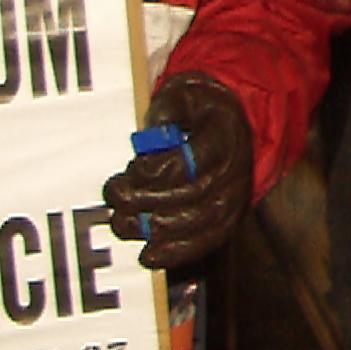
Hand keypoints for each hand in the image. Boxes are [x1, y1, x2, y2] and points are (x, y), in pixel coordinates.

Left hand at [101, 72, 254, 270]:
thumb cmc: (202, 109)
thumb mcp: (186, 93)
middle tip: (115, 194)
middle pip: (187, 197)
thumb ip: (168, 108)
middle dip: (143, 200)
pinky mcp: (227, 219)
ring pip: (193, 223)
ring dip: (150, 228)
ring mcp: (233, 198)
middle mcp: (234, 171)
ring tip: (122, 220)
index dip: (153, 172)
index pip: (187, 164)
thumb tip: (154, 131)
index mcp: (224, 137)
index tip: (132, 167)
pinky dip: (175, 254)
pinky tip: (147, 256)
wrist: (235, 122)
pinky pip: (204, 243)